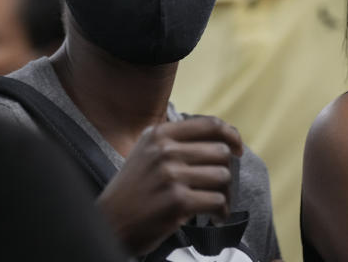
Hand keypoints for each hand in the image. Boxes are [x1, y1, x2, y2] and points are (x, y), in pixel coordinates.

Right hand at [96, 115, 243, 254]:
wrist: (110, 223)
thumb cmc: (132, 190)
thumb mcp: (145, 152)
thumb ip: (175, 140)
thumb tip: (220, 136)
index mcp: (158, 134)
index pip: (209, 124)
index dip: (231, 135)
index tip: (237, 148)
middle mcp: (164, 150)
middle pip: (220, 151)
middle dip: (225, 171)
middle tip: (219, 186)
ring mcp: (171, 175)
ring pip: (222, 176)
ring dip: (225, 193)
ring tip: (215, 203)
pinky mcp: (178, 202)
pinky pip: (217, 201)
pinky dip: (221, 211)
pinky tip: (213, 217)